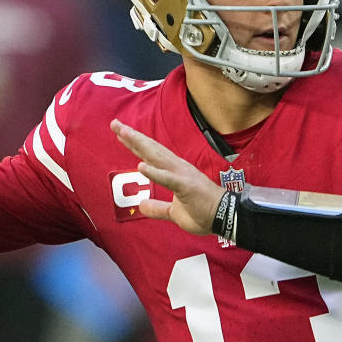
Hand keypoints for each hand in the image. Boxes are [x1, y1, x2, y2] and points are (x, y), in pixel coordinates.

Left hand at [111, 119, 224, 235]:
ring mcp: (182, 176)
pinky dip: (155, 172)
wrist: (227, 217)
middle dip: (132, 136)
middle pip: (151, 149)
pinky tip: (141, 165)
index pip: (151, 155)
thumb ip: (158, 208)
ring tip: (124, 134)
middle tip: (115, 123)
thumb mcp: (174, 213)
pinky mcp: (187, 187)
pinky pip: (168, 179)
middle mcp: (177, 168)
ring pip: (157, 157)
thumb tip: (142, 205)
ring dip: (140, 145)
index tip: (120, 132)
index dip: (135, 143)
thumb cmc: (203, 213)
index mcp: (174, 172)